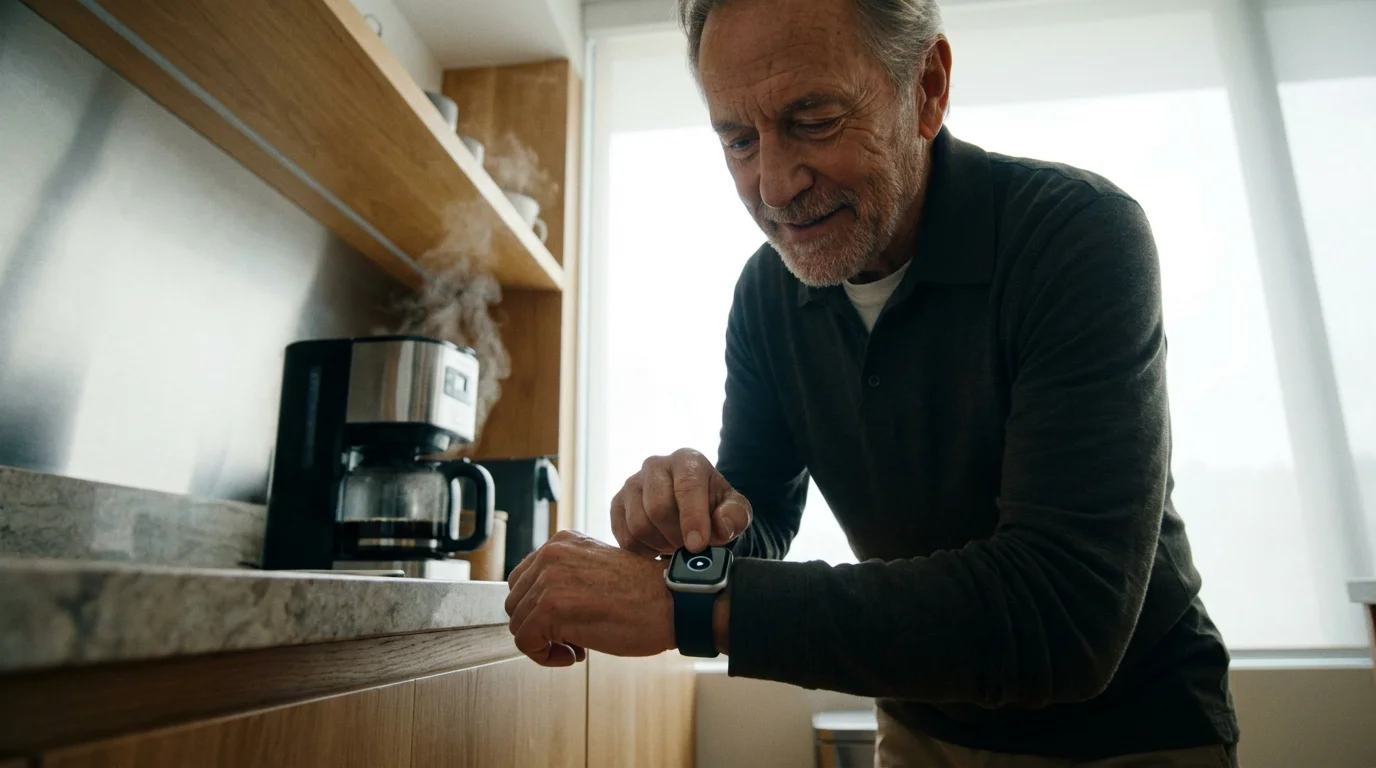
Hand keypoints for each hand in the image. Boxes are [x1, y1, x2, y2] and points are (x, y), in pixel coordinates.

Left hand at [505, 530, 674, 665]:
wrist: (674, 603)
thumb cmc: (646, 595)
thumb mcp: (598, 570)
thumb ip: (567, 577)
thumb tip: (538, 607)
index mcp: (562, 542)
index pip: (523, 580)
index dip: (539, 609)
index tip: (565, 623)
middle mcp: (551, 554)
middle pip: (516, 602)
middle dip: (540, 627)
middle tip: (572, 640)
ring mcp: (549, 579)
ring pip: (518, 623)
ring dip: (544, 643)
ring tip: (576, 648)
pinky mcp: (551, 607)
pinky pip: (525, 641)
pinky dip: (544, 656)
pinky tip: (575, 654)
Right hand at [611, 448, 752, 556]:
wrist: (689, 509)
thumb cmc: (714, 508)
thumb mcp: (735, 510)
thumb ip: (735, 516)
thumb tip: (721, 526)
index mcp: (687, 461)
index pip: (687, 487)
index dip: (692, 518)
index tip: (697, 545)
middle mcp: (655, 465)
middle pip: (658, 508)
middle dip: (676, 536)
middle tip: (688, 547)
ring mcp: (632, 483)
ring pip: (638, 525)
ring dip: (660, 545)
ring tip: (675, 545)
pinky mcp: (617, 504)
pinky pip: (624, 537)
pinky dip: (643, 551)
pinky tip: (658, 547)